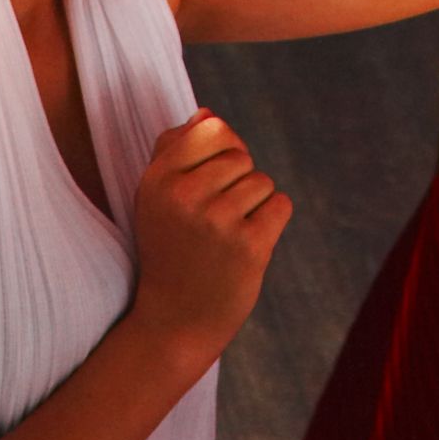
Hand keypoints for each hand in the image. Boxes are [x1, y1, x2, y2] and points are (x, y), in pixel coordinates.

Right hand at [128, 111, 289, 363]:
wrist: (174, 325)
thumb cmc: (170, 255)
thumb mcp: (157, 201)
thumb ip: (176, 152)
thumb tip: (207, 114)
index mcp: (159, 179)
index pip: (213, 129)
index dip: (222, 152)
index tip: (210, 184)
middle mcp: (185, 196)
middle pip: (241, 155)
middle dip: (238, 183)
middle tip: (216, 222)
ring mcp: (218, 221)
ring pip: (262, 181)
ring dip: (254, 207)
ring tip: (227, 239)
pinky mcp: (248, 245)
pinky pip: (280, 205)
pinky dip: (271, 223)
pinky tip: (248, 246)